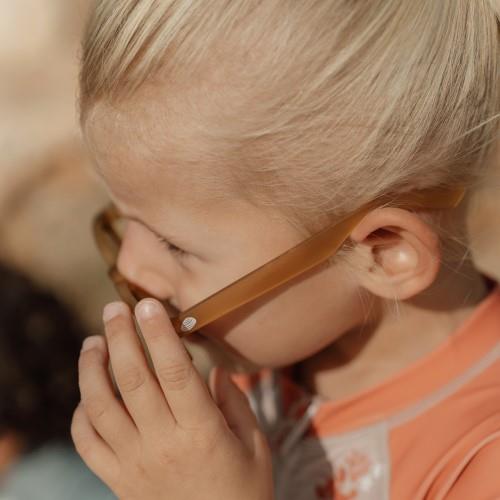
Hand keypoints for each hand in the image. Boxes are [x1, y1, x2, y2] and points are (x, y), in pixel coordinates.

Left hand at [71, 298, 273, 499]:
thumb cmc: (244, 491)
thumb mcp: (255, 446)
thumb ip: (235, 403)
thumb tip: (214, 369)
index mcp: (201, 432)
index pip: (175, 372)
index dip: (159, 334)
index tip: (148, 305)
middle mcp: (161, 444)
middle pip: (133, 381)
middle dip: (120, 338)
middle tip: (114, 308)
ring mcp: (133, 464)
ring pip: (101, 408)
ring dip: (92, 369)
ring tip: (94, 341)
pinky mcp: (117, 480)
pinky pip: (87, 444)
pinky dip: (81, 413)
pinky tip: (88, 392)